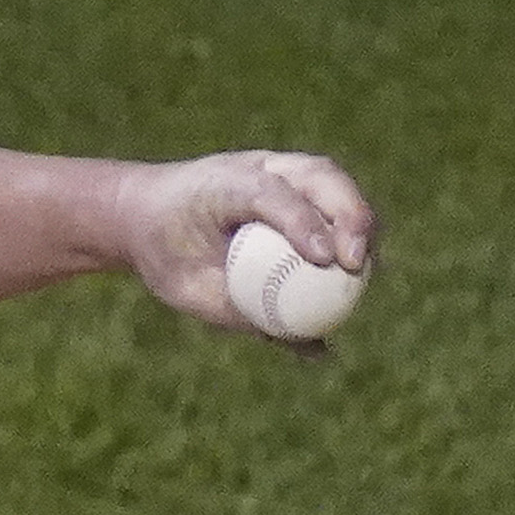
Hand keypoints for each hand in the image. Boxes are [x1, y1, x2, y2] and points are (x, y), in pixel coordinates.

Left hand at [115, 149, 375, 350]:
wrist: (148, 218)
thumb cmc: (166, 254)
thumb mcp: (189, 290)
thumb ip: (244, 313)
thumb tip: (309, 347)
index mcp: (226, 183)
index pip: (269, 194)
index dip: (301, 224)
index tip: (323, 259)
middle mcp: (261, 168)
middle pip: (319, 176)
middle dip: (349, 215)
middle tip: (357, 263)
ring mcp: (282, 171)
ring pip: (332, 183)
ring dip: (359, 221)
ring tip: (367, 268)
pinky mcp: (296, 187)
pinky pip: (332, 207)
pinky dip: (351, 234)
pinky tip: (361, 273)